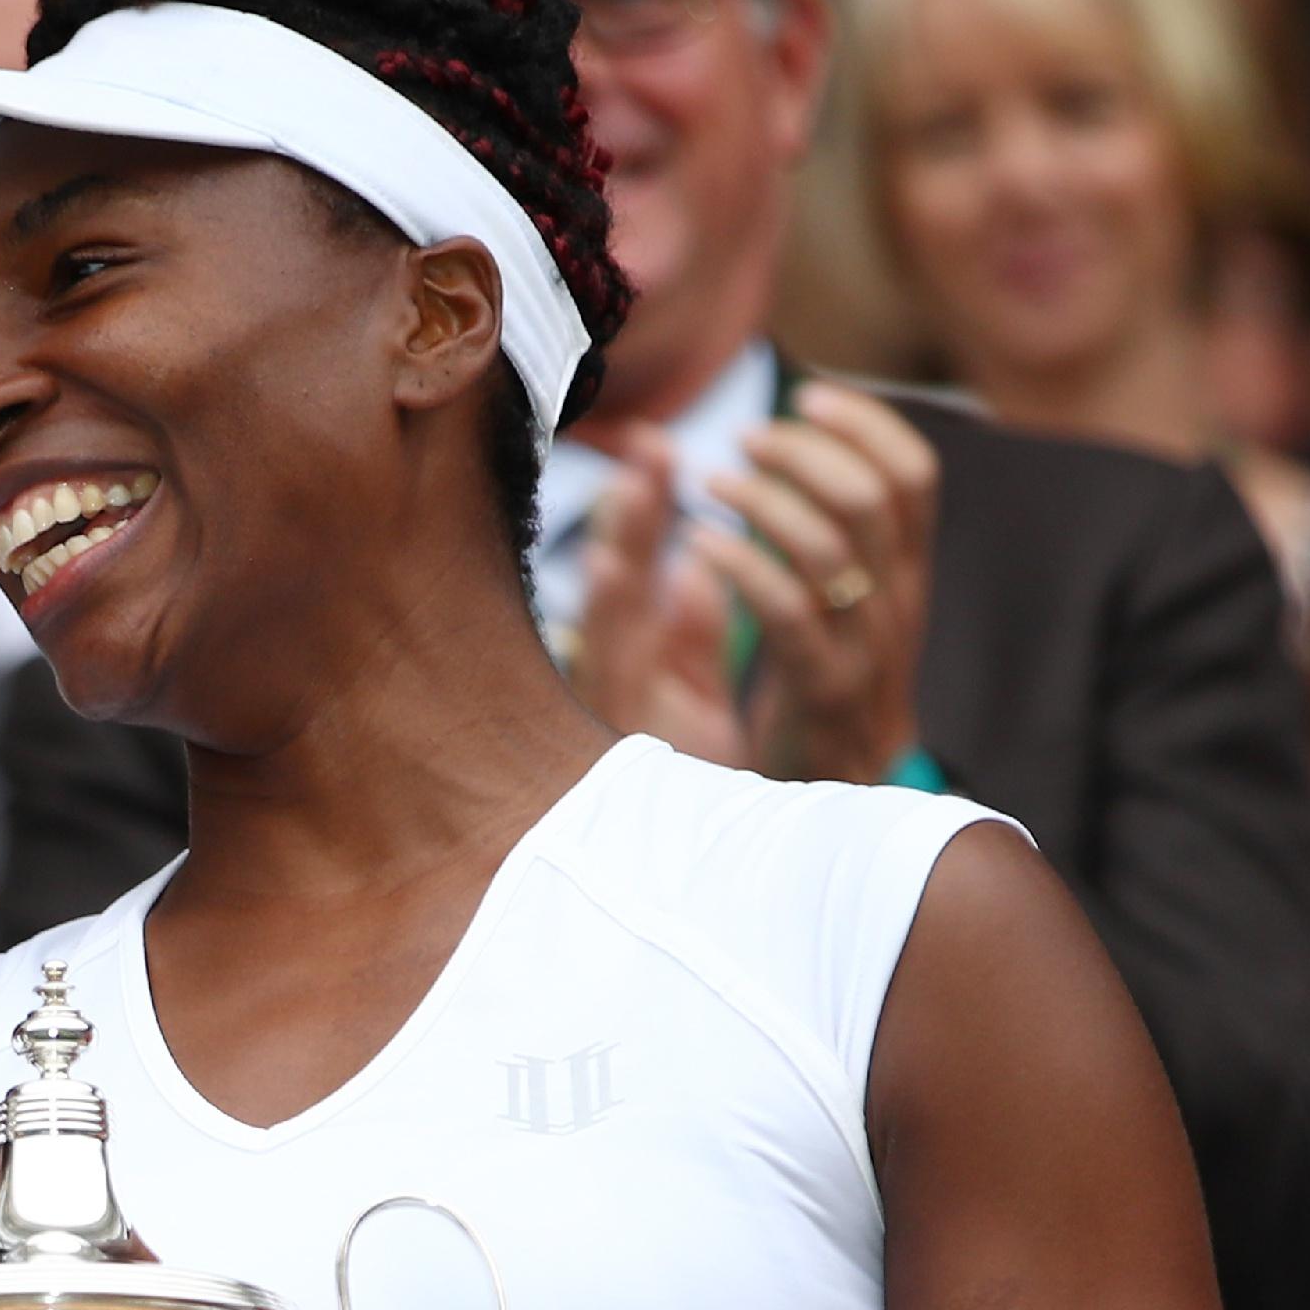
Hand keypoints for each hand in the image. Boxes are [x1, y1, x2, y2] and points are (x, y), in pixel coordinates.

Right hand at [567, 431, 748, 765]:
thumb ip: (694, 635)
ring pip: (614, 617)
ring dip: (624, 543)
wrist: (693, 866)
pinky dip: (624, 614)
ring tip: (637, 485)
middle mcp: (619, 682)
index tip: (655, 448)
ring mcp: (622, 709)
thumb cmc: (691, 776)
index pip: (633, 574)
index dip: (642, 512)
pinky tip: (625, 566)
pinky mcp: (631, 735)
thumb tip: (695, 568)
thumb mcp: (693, 697)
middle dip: (633, 512)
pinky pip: (628, 668)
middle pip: (616, 585)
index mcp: (636, 665)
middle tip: (647, 443)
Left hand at [689, 382, 936, 785]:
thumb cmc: (822, 697)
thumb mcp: (838, 612)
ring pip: (831, 548)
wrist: (839, 804)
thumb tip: (800, 463)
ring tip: (711, 483)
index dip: (869, 425)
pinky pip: (789, 612)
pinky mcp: (822, 690)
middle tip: (744, 439)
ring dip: (765, 501)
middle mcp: (897, 606)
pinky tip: (699, 545)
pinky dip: (742, 566)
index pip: (915, 477)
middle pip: (874, 497)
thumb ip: (826, 541)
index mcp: (905, 579)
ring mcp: (865, 650)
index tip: (809, 396)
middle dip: (807, 452)